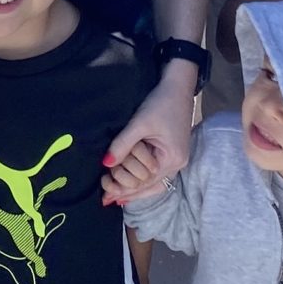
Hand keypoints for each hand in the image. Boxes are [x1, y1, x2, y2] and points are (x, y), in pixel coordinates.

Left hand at [101, 72, 193, 203]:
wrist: (177, 86)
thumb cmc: (161, 103)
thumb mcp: (140, 123)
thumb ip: (123, 144)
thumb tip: (105, 164)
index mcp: (172, 159)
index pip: (146, 182)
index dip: (125, 189)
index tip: (107, 196)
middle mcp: (177, 163)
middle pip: (149, 185)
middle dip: (128, 191)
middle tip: (106, 198)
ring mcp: (174, 158)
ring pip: (152, 181)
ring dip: (134, 186)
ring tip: (113, 195)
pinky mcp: (169, 151)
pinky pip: (154, 171)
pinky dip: (140, 177)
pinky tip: (128, 182)